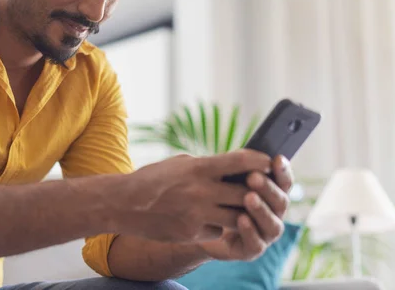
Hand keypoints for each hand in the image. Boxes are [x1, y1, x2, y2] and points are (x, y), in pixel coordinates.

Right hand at [112, 149, 271, 242]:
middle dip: (256, 192)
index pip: (240, 161)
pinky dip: (218, 226)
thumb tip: (236, 167)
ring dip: (241, 212)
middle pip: (245, 193)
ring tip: (240, 206)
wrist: (124, 203)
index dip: (260, 161)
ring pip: (237, 217)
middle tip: (262, 189)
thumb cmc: (154, 179)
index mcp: (199, 168)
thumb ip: (208, 166)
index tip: (271, 161)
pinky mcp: (191, 233)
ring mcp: (196, 215)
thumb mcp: (181, 164)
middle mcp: (200, 191)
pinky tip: (207, 219)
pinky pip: (217, 231)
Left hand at [198, 155, 292, 260]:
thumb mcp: (226, 180)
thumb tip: (243, 152)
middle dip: (268, 188)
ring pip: (272, 224)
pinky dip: (249, 230)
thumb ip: (238, 170)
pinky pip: (255, 243)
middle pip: (280, 201)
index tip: (277, 159)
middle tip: (254, 177)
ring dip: (261, 209)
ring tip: (248, 197)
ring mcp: (265, 234)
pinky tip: (241, 219)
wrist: (198, 226)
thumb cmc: (217, 196)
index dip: (283, 171)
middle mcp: (274, 214)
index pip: (283, 181)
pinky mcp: (252, 250)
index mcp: (272, 194)